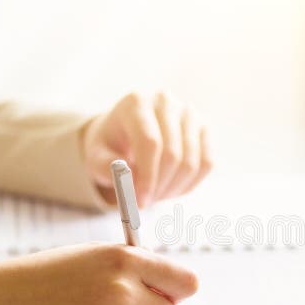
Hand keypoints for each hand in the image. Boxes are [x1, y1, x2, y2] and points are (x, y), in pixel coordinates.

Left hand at [81, 92, 212, 206]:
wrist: (127, 131)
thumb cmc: (111, 145)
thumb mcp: (96, 157)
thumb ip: (107, 168)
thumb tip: (129, 179)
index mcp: (136, 102)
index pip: (150, 143)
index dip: (148, 177)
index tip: (140, 202)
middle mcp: (166, 102)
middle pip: (173, 155)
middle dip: (160, 187)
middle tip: (146, 203)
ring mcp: (189, 113)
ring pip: (192, 163)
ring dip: (174, 188)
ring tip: (156, 194)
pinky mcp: (204, 127)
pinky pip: (207, 163)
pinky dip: (190, 183)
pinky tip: (172, 186)